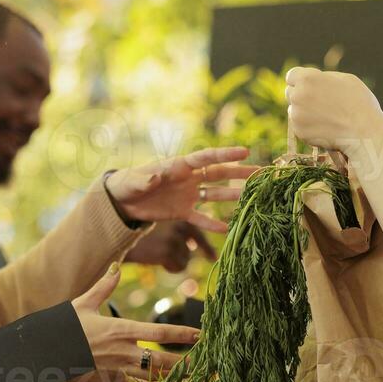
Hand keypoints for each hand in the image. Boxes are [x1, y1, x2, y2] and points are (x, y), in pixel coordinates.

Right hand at [70, 264, 198, 381]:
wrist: (43, 358)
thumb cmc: (63, 329)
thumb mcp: (83, 304)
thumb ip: (103, 286)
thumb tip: (116, 266)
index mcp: (120, 330)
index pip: (160, 333)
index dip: (184, 334)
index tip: (202, 334)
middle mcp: (123, 353)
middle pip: (164, 361)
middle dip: (188, 364)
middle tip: (209, 364)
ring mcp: (118, 371)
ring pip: (154, 379)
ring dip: (176, 381)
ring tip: (197, 381)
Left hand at [105, 147, 257, 232]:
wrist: (121, 201)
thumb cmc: (126, 184)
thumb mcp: (134, 180)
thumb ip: (145, 179)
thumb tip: (155, 177)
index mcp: (179, 165)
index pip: (206, 158)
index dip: (225, 154)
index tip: (245, 152)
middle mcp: (188, 179)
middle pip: (218, 174)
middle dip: (239, 173)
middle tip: (261, 173)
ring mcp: (187, 195)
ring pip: (215, 195)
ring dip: (233, 196)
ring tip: (253, 198)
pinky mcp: (182, 212)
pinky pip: (201, 218)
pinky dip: (212, 223)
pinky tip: (228, 229)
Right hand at [125, 220, 216, 272]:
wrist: (120, 236)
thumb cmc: (142, 233)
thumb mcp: (163, 225)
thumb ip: (179, 232)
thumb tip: (194, 247)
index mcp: (180, 218)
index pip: (199, 235)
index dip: (207, 247)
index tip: (214, 258)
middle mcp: (180, 226)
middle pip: (193, 249)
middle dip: (198, 254)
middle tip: (208, 258)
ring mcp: (173, 240)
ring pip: (186, 259)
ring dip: (176, 261)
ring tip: (161, 255)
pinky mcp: (167, 252)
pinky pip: (178, 267)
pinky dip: (171, 268)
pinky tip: (160, 261)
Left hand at [284, 67, 382, 158]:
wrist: (363, 132)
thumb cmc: (359, 103)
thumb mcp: (344, 79)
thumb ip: (323, 78)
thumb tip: (312, 80)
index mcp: (308, 79)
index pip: (292, 75)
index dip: (301, 81)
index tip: (309, 86)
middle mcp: (297, 96)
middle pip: (290, 93)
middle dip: (301, 96)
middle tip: (318, 103)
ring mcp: (296, 116)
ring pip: (294, 110)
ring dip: (304, 112)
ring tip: (326, 116)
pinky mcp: (299, 132)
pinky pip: (299, 126)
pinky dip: (308, 127)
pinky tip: (325, 127)